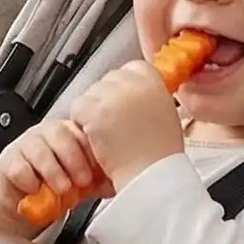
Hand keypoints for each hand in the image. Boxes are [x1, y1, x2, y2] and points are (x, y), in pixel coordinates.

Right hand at [0, 119, 102, 235]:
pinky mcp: (9, 162)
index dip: (90, 150)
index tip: (98, 171)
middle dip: (72, 158)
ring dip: (52, 171)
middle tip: (82, 181)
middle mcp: (46, 134)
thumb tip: (127, 178)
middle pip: (58, 132)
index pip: (80, 129)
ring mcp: (26, 145)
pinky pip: (18, 167)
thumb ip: (102, 175)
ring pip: (37, 147)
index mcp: (69, 133)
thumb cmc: (61, 185)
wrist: (30, 201)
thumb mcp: (86, 181)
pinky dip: (30, 181)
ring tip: (62, 189)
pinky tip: (37, 190)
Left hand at [70, 61, 187, 192]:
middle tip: (117, 125)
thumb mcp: (166, 112)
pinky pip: (78, 109)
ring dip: (94, 112)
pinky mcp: (93, 110)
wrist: (151, 175)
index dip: (125, 88)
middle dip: (107, 100)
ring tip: (111, 135)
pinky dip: (83, 123)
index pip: (130, 68)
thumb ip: (149, 94)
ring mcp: (111, 94)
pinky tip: (100, 138)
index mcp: (153, 79)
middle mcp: (131, 81)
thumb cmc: (160, 152)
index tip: (127, 106)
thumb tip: (133, 86)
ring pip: (91, 94)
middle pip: (107, 81)